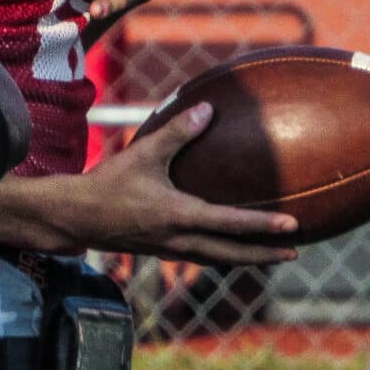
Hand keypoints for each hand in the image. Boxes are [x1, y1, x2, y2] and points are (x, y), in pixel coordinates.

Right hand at [46, 102, 297, 263]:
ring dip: (245, 259)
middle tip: (294, 253)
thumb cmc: (108, 183)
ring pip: (217, 259)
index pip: (231, 224)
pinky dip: (221, 254)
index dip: (263, 226)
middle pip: (231, 254)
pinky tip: (227, 247)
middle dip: (264, 254)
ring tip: (269, 255)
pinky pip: (201, 256)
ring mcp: (170, 249)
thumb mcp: (143, 153)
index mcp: (179, 217)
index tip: (292, 227)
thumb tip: (208, 109)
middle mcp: (179, 239)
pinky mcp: (161, 250)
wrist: (75, 217)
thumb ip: (177, 132)